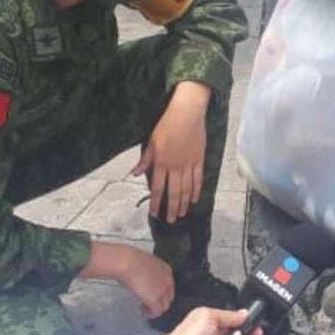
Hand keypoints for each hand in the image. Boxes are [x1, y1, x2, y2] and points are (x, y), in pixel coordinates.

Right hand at [118, 247, 174, 317]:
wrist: (127, 262)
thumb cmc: (130, 260)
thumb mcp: (144, 264)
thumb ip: (148, 272)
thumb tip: (142, 279)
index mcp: (166, 270)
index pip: (169, 286)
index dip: (161, 292)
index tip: (152, 294)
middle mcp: (167, 281)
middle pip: (168, 297)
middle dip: (160, 302)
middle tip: (148, 303)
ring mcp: (162, 291)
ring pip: (164, 306)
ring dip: (155, 309)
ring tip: (145, 309)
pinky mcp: (154, 300)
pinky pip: (156, 312)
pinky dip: (150, 314)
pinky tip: (143, 311)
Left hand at [132, 81, 210, 223]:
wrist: (188, 112)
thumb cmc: (167, 124)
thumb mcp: (151, 140)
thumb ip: (145, 160)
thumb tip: (135, 173)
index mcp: (161, 162)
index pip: (157, 187)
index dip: (155, 202)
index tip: (153, 213)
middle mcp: (175, 166)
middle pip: (174, 192)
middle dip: (171, 208)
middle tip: (170, 221)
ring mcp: (189, 164)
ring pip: (186, 189)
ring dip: (184, 203)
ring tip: (181, 214)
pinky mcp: (199, 160)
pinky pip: (198, 179)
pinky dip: (196, 190)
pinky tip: (194, 199)